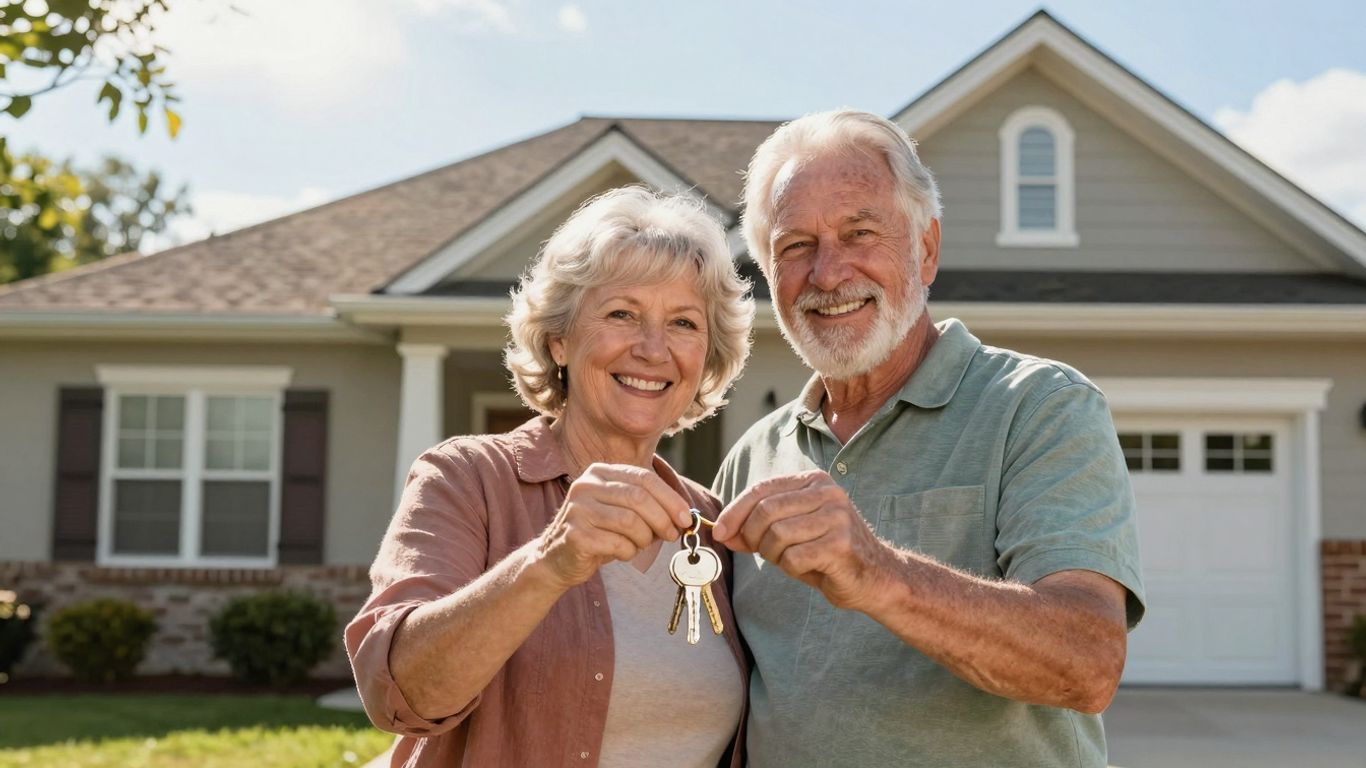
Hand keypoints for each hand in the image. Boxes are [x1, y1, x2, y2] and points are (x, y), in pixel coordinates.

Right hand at [536, 463, 692, 588]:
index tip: (686, 517)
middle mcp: (586, 485)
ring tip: (641, 545)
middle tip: (672, 535)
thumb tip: (684, 516)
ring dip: (645, 538)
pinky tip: (623, 553)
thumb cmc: (597, 534)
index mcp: (599, 472)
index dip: (670, 498)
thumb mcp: (621, 511)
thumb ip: (648, 506)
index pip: (644, 478)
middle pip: (639, 497)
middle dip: (663, 519)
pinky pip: (617, 543)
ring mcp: (578, 509)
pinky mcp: (575, 534)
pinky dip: (629, 552)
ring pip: (630, 521)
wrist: (556, 559)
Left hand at [713, 470, 892, 610]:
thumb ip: (756, 528)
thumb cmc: (827, 553)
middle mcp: (828, 493)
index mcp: (814, 481)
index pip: (762, 489)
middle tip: (759, 552)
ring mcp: (837, 517)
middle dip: (752, 536)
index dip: (734, 512)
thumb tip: (720, 531)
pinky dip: (791, 569)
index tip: (718, 532)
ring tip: (790, 559)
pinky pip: (793, 558)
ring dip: (773, 555)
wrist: (875, 577)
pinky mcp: (840, 545)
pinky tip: (809, 568)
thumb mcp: (789, 533)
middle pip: (765, 511)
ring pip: (777, 535)